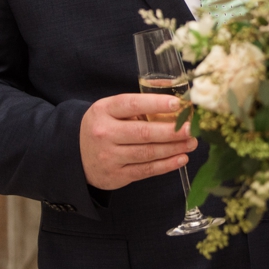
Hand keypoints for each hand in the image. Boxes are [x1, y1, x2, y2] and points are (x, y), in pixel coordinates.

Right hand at [79, 94, 197, 189]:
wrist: (76, 156)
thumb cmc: (103, 126)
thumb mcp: (111, 109)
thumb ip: (139, 102)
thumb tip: (175, 93)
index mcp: (104, 110)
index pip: (131, 104)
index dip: (156, 104)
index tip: (178, 104)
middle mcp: (104, 133)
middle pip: (143, 132)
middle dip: (171, 131)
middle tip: (192, 128)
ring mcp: (109, 156)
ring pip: (147, 153)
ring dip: (173, 148)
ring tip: (191, 143)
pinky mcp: (116, 175)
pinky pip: (145, 170)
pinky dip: (166, 165)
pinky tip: (181, 158)